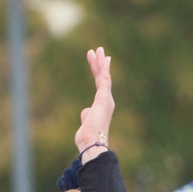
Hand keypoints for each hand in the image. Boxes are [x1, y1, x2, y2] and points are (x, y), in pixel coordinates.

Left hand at [75, 47, 113, 162]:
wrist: (92, 142)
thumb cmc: (89, 136)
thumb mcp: (86, 122)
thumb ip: (87, 114)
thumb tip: (86, 112)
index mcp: (102, 104)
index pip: (99, 84)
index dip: (97, 71)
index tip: (95, 60)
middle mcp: (106, 100)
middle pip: (102, 77)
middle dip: (99, 63)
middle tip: (98, 50)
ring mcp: (106, 99)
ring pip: (104, 76)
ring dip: (101, 63)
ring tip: (98, 50)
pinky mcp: (104, 98)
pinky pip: (105, 80)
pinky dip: (105, 69)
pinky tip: (104, 60)